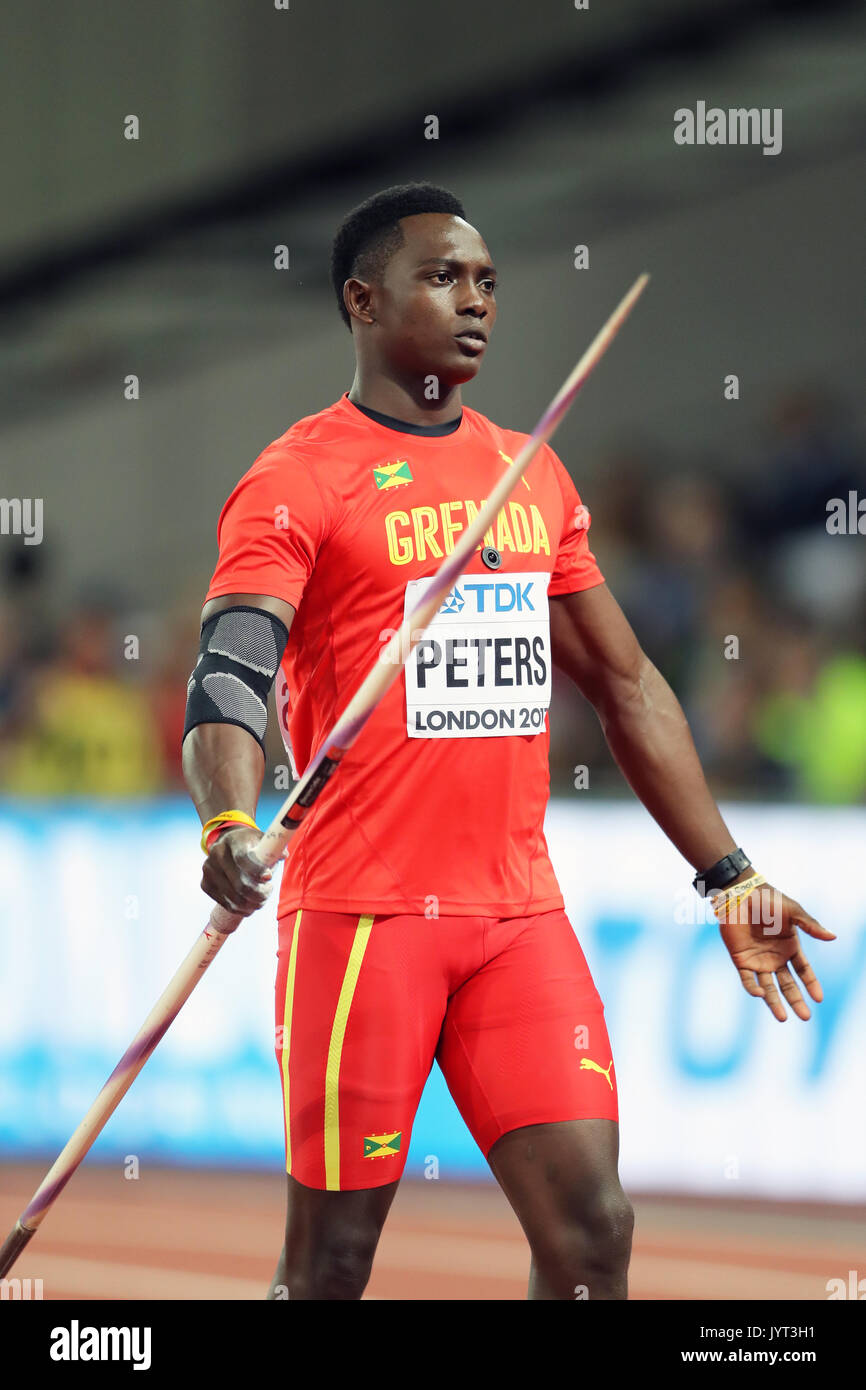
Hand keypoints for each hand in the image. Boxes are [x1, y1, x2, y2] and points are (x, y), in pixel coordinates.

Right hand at [201, 824, 287, 927]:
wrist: (227, 843)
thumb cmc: (250, 844)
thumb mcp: (262, 839)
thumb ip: (273, 847)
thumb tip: (283, 855)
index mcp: (233, 841)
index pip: (243, 859)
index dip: (257, 871)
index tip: (269, 878)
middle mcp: (217, 854)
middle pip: (240, 885)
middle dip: (259, 894)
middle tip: (268, 891)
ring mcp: (209, 870)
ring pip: (234, 899)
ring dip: (252, 904)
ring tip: (261, 899)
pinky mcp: (205, 884)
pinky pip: (226, 904)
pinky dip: (241, 909)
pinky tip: (250, 904)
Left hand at [718, 883, 835, 1020]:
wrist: (741, 894)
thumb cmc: (769, 900)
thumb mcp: (794, 912)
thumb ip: (811, 926)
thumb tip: (833, 937)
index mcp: (790, 947)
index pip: (804, 971)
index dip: (811, 985)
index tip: (818, 998)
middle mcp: (775, 957)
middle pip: (788, 984)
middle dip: (797, 1001)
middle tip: (805, 1017)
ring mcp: (758, 960)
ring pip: (768, 988)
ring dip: (775, 1003)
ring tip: (783, 1019)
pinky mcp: (741, 960)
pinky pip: (747, 980)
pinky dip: (753, 989)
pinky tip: (761, 995)